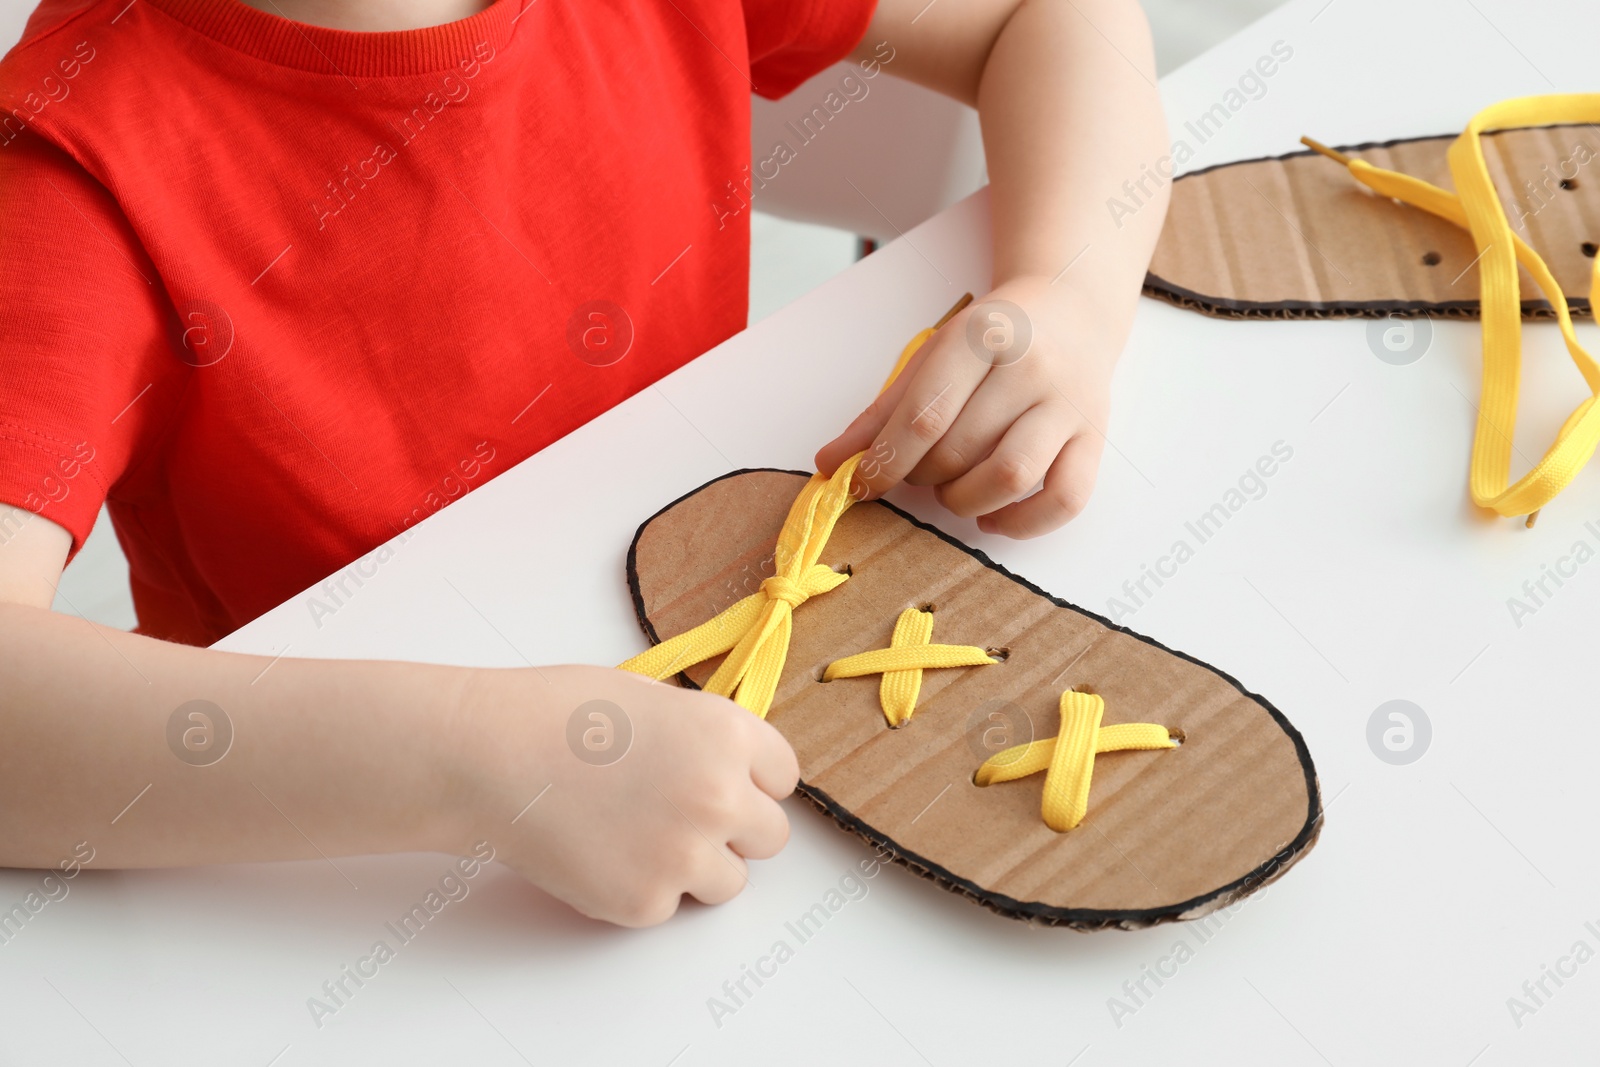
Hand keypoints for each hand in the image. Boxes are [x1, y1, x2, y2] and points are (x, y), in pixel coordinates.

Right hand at [441, 665, 798, 926]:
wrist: (488, 758)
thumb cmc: (555, 714)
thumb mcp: (650, 697)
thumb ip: (700, 734)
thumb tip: (723, 762)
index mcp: (727, 736)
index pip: (784, 775)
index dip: (753, 779)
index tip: (727, 783)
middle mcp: (721, 796)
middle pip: (772, 836)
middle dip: (735, 829)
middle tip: (684, 818)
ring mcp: (685, 855)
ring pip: (728, 881)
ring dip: (697, 867)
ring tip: (638, 836)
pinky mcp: (645, 902)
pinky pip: (668, 907)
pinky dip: (642, 890)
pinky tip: (600, 853)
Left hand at [816, 275, 1116, 538]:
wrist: (1072, 311)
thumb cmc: (992, 340)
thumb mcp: (933, 357)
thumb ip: (881, 412)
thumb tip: (828, 464)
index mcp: (981, 337)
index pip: (923, 415)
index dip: (885, 461)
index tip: (861, 485)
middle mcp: (1030, 367)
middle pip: (959, 449)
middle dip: (923, 477)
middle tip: (919, 473)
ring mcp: (1068, 403)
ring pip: (1010, 477)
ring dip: (965, 501)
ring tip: (952, 492)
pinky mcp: (1095, 437)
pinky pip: (1065, 499)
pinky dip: (1022, 523)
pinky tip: (993, 519)